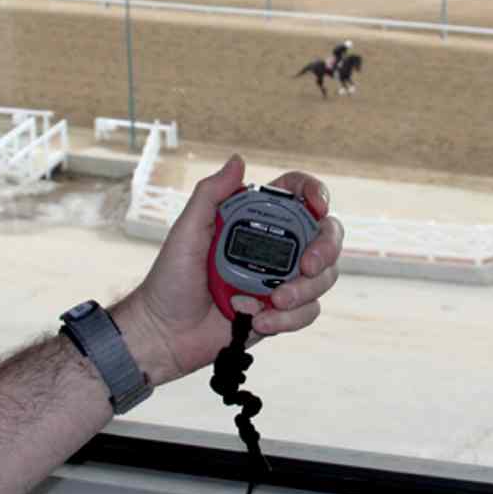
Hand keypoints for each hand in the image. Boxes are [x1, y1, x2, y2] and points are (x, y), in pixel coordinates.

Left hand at [112, 154, 343, 385]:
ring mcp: (281, 280)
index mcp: (254, 220)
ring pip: (323, 277)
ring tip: (274, 302)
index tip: (318, 207)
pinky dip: (289, 319)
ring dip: (305, 291)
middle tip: (308, 266)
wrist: (166, 333)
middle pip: (325, 236)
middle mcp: (274, 247)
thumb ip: (210, 194)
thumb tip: (238, 159)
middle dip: (326, 249)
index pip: (297, 197)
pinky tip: (259, 321)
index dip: (316, 194)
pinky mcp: (282, 313)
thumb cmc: (171, 279)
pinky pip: (308, 311)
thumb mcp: (187, 231)